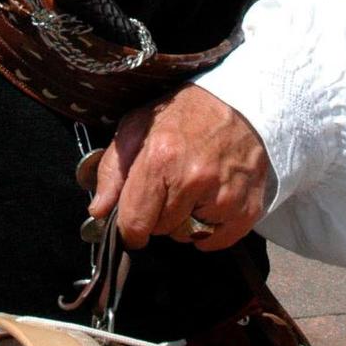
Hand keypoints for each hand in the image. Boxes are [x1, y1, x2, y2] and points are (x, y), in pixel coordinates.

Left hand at [90, 86, 270, 253]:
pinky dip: (209, 228)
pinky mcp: (247, 209)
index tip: (132, 220)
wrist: (241, 104)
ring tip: (192, 187)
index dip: (128, 227)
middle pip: (161, 230)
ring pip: (187, 236)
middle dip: (158, 214)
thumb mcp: (136, 127)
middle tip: (169, 185)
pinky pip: (215, 242)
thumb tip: (98, 210)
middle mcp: (194, 180)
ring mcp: (224, 197)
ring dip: (184, 220)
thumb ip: (112, 170)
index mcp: (161, 159)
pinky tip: (211, 199)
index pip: (135, 223)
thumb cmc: (184, 115)